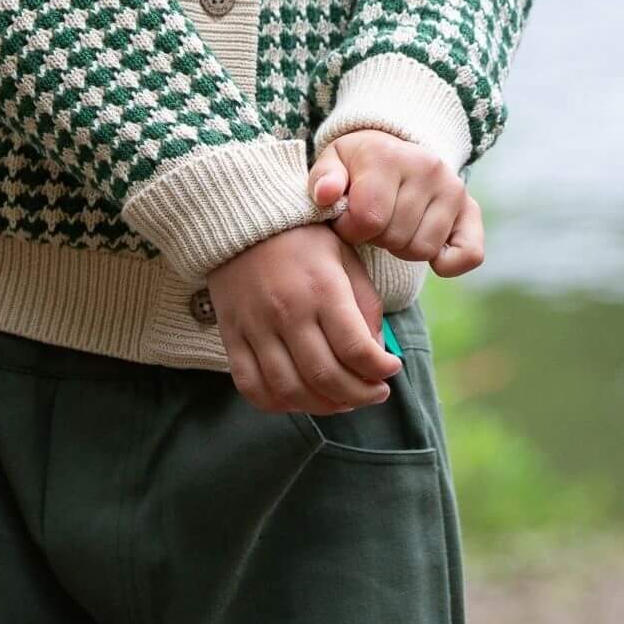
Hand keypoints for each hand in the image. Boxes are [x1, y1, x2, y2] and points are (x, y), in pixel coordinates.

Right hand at [203, 223, 402, 416]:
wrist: (243, 218)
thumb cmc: (304, 237)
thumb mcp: (345, 257)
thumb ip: (365, 304)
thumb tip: (375, 352)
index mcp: (322, 288)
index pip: (356, 349)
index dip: (380, 370)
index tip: (391, 370)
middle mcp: (288, 311)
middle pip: (326, 377)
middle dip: (360, 395)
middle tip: (374, 393)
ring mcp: (256, 326)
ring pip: (291, 390)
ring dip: (324, 406)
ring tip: (344, 400)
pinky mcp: (232, 335)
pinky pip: (252, 386)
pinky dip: (279, 404)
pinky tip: (301, 398)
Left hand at [309, 128, 484, 277]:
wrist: (392, 150)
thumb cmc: (356, 165)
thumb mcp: (332, 163)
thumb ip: (323, 179)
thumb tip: (326, 194)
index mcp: (387, 155)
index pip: (367, 219)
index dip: (350, 229)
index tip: (346, 219)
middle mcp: (427, 167)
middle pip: (394, 237)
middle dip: (375, 238)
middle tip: (371, 221)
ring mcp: (453, 188)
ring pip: (422, 250)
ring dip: (401, 248)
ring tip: (392, 225)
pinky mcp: (471, 209)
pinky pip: (469, 254)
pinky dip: (447, 263)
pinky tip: (429, 252)